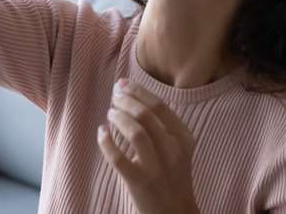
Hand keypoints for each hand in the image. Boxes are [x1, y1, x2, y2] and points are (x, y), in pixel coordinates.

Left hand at [98, 78, 198, 213]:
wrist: (174, 212)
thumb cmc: (171, 175)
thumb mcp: (177, 148)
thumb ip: (162, 125)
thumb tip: (133, 97)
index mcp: (183, 137)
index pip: (160, 106)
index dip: (139, 91)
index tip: (124, 84)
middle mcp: (173, 150)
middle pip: (146, 114)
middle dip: (126, 100)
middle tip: (114, 96)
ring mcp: (157, 167)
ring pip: (135, 132)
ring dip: (119, 117)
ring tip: (110, 113)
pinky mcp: (139, 182)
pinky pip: (118, 157)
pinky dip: (106, 141)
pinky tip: (102, 132)